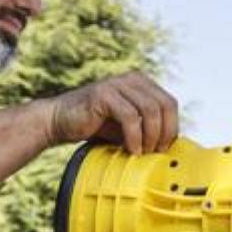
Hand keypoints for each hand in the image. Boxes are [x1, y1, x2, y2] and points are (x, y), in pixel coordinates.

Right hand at [45, 72, 178, 154]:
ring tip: (143, 151)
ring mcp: (118, 84)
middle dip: (164, 132)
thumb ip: (149, 128)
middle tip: (155, 152)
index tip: (165, 148)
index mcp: (142, 83)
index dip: (172, 127)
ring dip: (151, 136)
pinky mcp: (104, 93)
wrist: (59, 121)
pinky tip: (131, 149)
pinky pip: (130, 116)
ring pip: (150, 110)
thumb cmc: (96, 126)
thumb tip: (172, 145)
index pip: (169, 103)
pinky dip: (134, 136)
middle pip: (164, 105)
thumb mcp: (129, 127)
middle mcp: (132, 79)